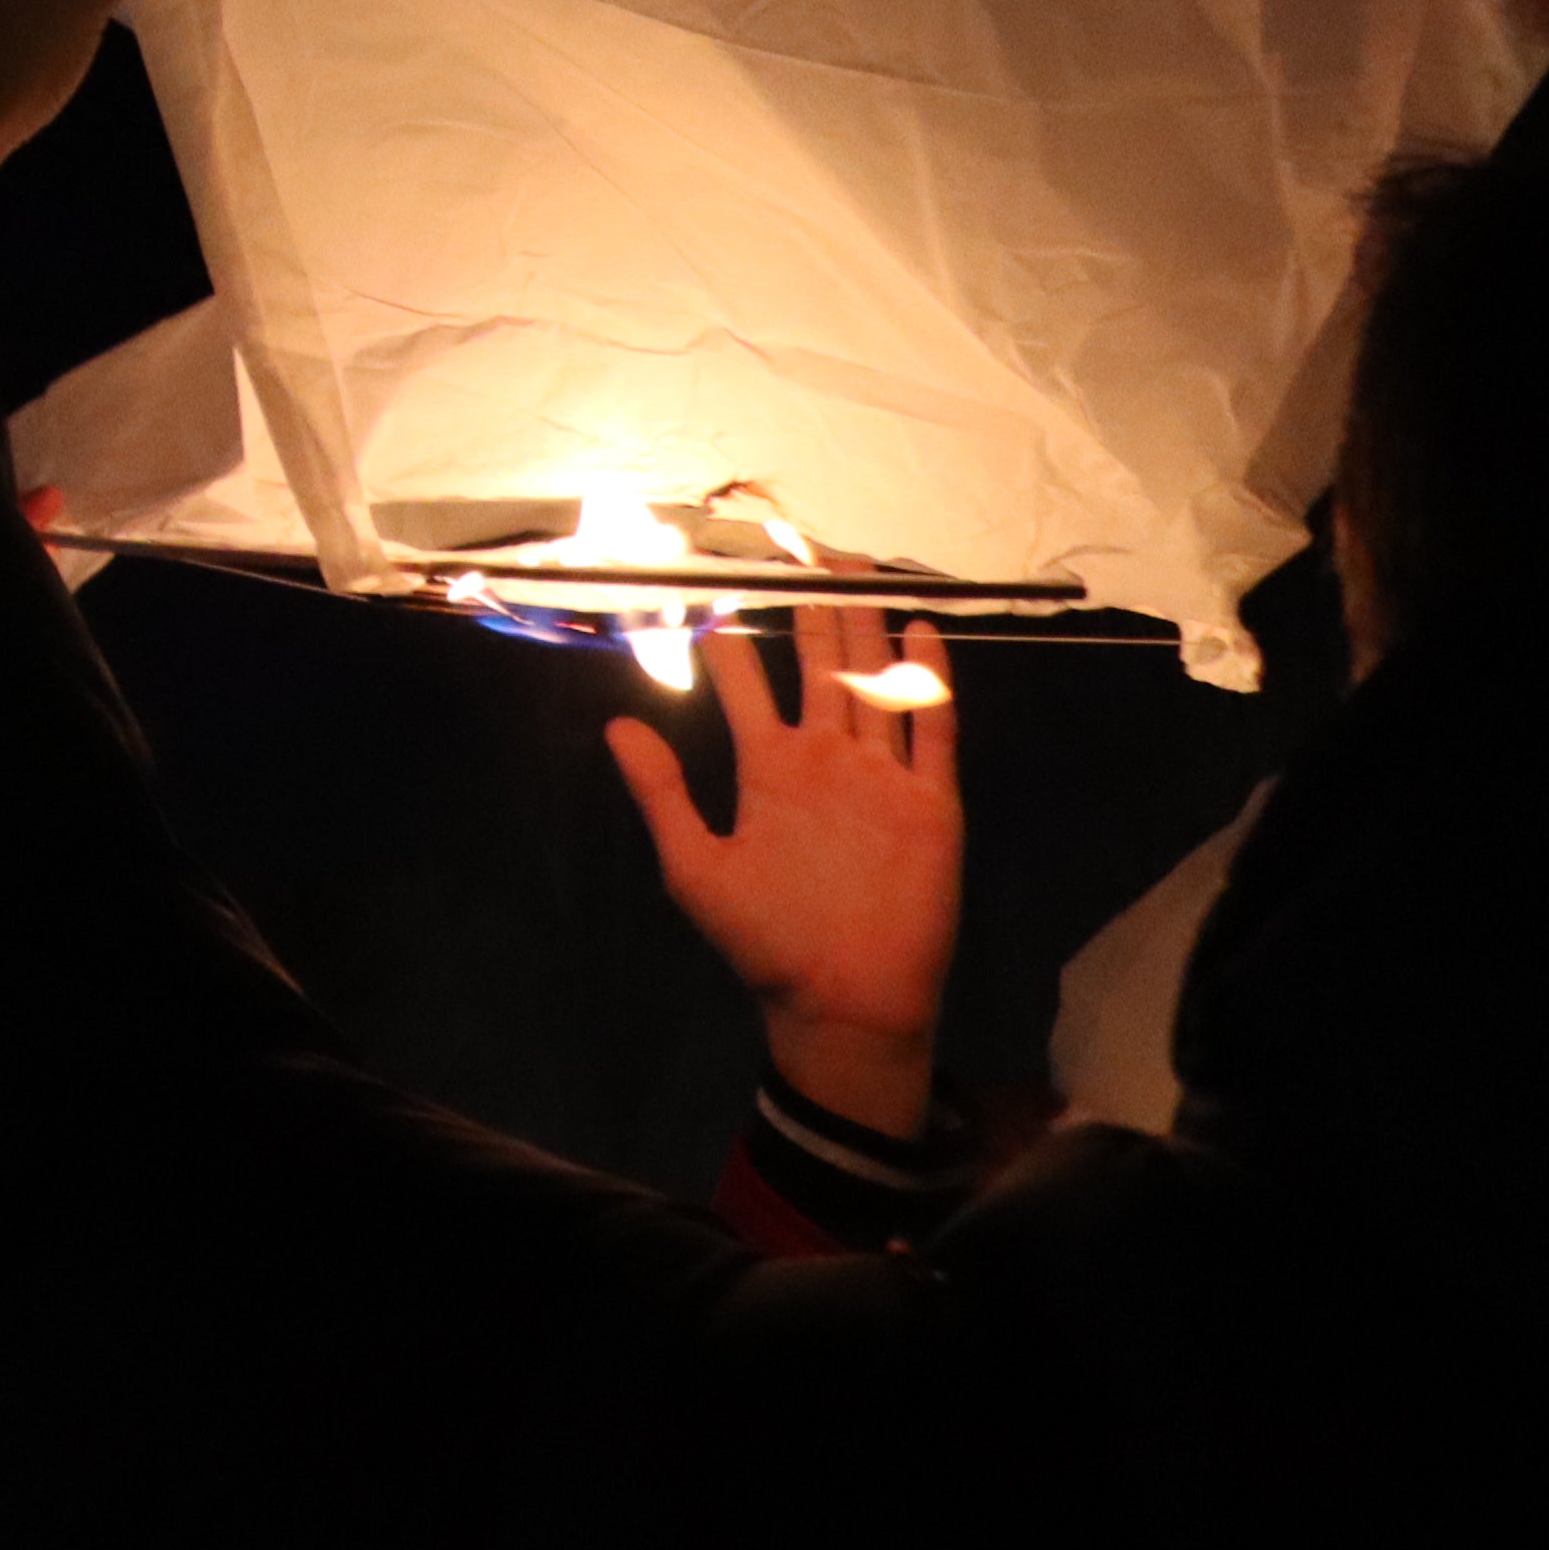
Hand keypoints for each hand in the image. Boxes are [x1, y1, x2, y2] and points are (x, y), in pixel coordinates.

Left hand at [603, 603, 959, 1140]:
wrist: (843, 1001)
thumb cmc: (766, 942)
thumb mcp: (696, 867)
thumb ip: (661, 794)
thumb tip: (616, 724)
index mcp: (771, 770)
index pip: (751, 685)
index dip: (735, 639)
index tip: (717, 584)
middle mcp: (827, 761)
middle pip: (820, 665)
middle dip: (812, 608)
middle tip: (802, 548)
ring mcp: (881, 778)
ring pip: (875, 684)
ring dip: (868, 628)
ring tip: (856, 569)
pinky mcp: (931, 804)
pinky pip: (932, 732)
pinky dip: (930, 682)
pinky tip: (921, 633)